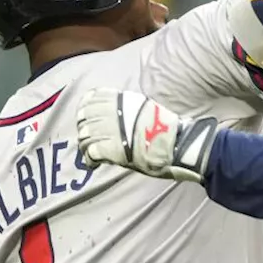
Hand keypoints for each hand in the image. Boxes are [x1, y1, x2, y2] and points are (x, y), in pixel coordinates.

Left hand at [76, 89, 217, 183]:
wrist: (178, 145)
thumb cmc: (167, 130)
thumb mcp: (146, 109)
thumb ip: (129, 110)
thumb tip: (119, 116)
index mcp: (123, 99)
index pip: (92, 98)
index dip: (85, 109)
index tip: (86, 119)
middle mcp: (114, 111)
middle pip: (84, 118)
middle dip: (84, 130)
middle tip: (89, 141)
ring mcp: (111, 129)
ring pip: (84, 135)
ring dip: (85, 146)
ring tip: (91, 155)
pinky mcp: (111, 148)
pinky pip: (90, 152)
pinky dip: (89, 160)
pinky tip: (94, 164)